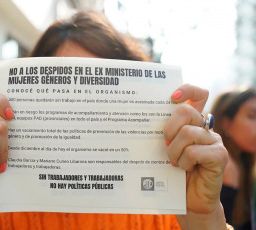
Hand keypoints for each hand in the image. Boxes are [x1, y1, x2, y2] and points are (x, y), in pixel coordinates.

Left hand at [164, 84, 227, 228]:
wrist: (188, 200)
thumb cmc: (172, 172)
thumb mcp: (165, 148)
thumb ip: (164, 133)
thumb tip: (146, 118)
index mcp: (192, 122)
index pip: (198, 95)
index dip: (187, 90)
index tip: (171, 96)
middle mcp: (205, 127)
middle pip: (187, 111)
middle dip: (169, 127)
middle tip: (165, 143)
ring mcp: (214, 141)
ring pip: (188, 133)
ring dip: (174, 151)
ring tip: (174, 162)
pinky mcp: (220, 156)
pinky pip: (195, 151)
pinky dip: (185, 161)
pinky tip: (185, 169)